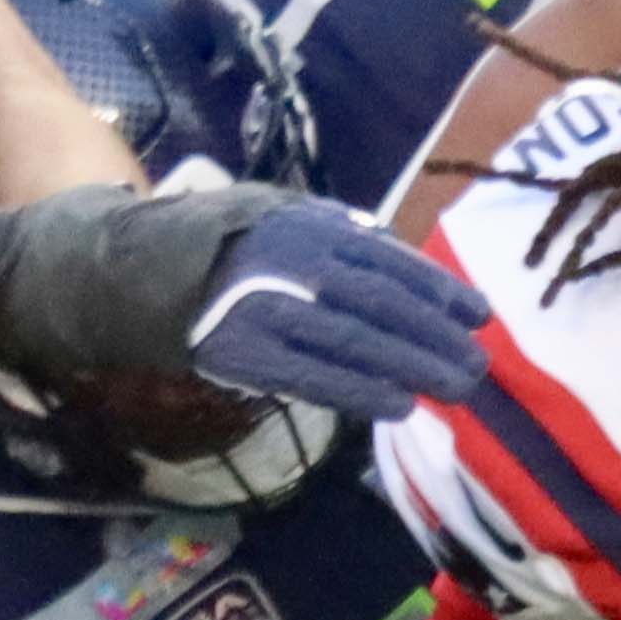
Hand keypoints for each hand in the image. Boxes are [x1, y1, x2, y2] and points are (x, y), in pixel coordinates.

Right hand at [181, 191, 493, 418]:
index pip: (389, 260)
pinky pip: (313, 378)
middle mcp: (294, 263)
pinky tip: (398, 405)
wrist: (142, 269)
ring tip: (453, 389)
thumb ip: (340, 233)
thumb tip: (403, 260)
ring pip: (354, 342)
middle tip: (477, 365)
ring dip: (411, 367)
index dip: (438, 289)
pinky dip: (360, 392)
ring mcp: (269, 309)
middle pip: (381, 303)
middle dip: (435, 336)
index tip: (478, 315)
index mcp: (310, 226)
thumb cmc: (228, 243)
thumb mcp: (283, 214)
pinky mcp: (245, 353)